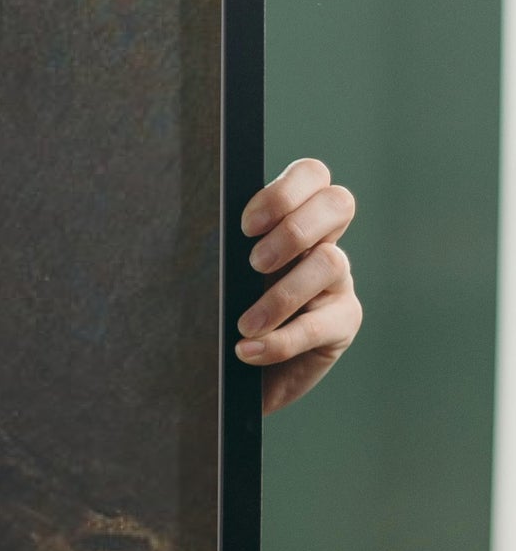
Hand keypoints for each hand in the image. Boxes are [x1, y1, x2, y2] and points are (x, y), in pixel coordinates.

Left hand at [237, 158, 360, 414]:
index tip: (246, 226)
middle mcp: (323, 241)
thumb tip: (208, 239)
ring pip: (331, 262)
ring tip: (245, 324)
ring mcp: (338, 281)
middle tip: (254, 264)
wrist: (238, 375)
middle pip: (338, 203)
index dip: (284, 192)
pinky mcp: (343, 322)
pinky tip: (248, 350)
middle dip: (294, 230)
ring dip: (282, 295)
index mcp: (293, 218)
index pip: (312, 175)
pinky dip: (281, 340)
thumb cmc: (224, 314)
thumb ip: (227, 251)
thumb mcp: (222, 275)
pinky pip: (321, 325)